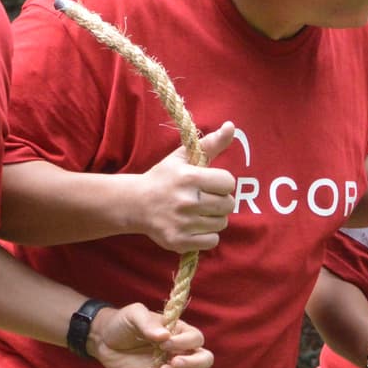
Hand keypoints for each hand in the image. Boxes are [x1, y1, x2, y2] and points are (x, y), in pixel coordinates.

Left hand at [91, 303, 213, 367]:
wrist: (104, 341)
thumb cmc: (122, 323)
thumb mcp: (133, 315)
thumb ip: (147, 323)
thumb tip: (164, 335)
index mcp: (178, 330)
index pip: (196, 338)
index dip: (184, 343)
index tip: (164, 343)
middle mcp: (180, 349)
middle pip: (205, 359)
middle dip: (194, 364)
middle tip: (174, 363)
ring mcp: (172, 366)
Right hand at [138, 122, 238, 252]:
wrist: (135, 204)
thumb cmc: (163, 178)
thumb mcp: (183, 157)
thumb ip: (210, 143)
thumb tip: (231, 126)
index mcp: (189, 177)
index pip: (228, 183)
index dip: (221, 183)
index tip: (209, 183)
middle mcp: (186, 201)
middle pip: (228, 205)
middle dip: (220, 201)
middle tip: (205, 199)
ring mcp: (183, 223)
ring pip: (221, 223)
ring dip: (214, 218)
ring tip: (198, 212)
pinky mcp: (179, 241)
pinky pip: (212, 241)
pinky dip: (207, 236)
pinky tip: (194, 226)